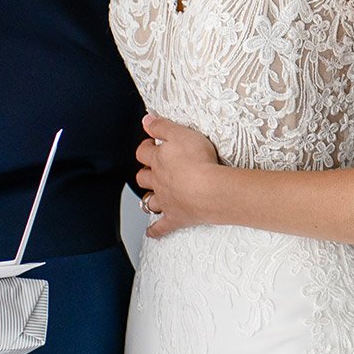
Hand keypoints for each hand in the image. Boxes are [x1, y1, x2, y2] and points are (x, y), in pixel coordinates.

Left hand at [135, 114, 223, 238]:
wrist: (210, 190)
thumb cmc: (199, 161)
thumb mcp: (181, 133)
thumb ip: (162, 126)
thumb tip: (146, 120)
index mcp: (159, 161)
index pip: (144, 152)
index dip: (146, 147)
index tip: (151, 144)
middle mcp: (158, 182)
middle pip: (143, 178)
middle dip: (145, 173)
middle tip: (151, 169)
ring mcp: (166, 201)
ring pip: (149, 201)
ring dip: (149, 198)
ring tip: (151, 196)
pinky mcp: (176, 218)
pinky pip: (161, 227)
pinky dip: (155, 230)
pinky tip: (152, 232)